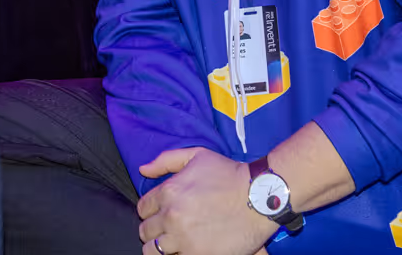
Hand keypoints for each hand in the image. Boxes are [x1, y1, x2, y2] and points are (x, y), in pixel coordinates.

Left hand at [138, 148, 274, 254]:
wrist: (259, 198)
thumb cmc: (230, 175)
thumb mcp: (197, 156)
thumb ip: (166, 160)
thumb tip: (143, 170)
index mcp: (168, 192)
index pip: (143, 209)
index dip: (151, 211)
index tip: (162, 213)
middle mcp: (171, 217)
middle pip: (145, 231)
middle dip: (154, 229)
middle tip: (170, 228)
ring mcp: (183, 239)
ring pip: (153, 251)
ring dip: (161, 245)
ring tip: (175, 241)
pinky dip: (179, 253)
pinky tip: (189, 246)